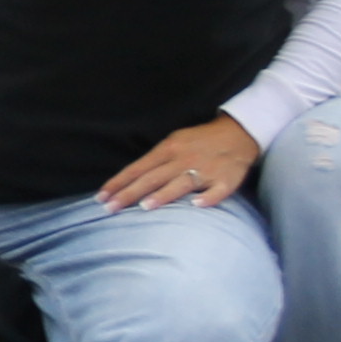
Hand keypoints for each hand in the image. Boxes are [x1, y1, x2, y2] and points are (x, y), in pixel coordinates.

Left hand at [100, 115, 261, 210]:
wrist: (239, 133)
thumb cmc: (199, 142)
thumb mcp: (174, 143)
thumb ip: (155, 162)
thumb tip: (129, 181)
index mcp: (169, 149)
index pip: (138, 168)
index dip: (119, 182)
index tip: (101, 197)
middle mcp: (184, 158)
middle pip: (153, 177)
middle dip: (130, 193)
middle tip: (110, 208)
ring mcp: (205, 169)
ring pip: (181, 183)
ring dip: (163, 195)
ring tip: (145, 207)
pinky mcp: (226, 179)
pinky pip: (217, 191)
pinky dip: (207, 198)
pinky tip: (196, 206)